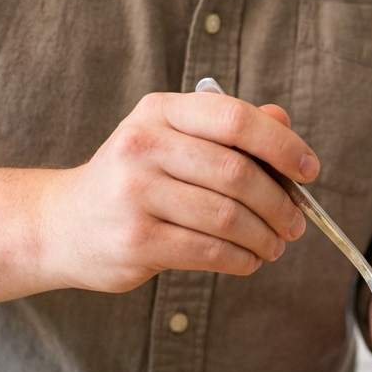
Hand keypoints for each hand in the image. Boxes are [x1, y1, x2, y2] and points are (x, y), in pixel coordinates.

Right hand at [40, 91, 318, 292]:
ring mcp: (135, 193)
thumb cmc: (133, 179)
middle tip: (295, 222)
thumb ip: (227, 129)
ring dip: (264, 236)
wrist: (62, 224)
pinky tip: (247, 259)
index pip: (234, 118)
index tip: (309, 170)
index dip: (282, 144)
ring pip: (227, 216)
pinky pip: (208, 250)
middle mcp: (143, 145)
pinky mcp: (136, 239)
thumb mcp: (172, 139)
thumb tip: (283, 120)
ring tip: (275, 245)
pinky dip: (240, 258)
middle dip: (280, 203)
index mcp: (160, 112)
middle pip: (237, 173)